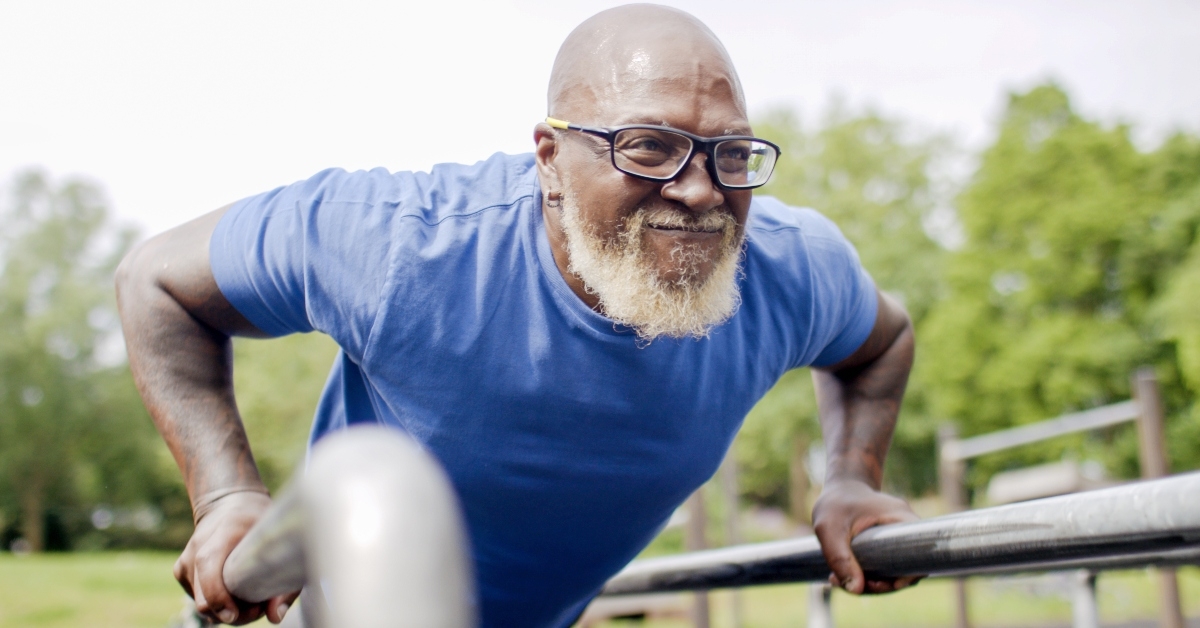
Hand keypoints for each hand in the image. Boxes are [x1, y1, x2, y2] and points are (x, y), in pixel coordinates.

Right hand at [174, 491, 298, 623]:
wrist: (228, 502)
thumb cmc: (260, 521)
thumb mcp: (280, 542)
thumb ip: (283, 581)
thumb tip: (275, 617)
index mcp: (223, 532)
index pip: (209, 566)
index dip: (221, 598)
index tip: (240, 612)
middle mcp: (197, 548)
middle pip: (205, 600)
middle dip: (233, 614)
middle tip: (259, 607)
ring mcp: (185, 560)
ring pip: (202, 604)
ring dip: (227, 610)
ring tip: (251, 598)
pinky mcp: (180, 571)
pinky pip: (200, 599)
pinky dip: (218, 603)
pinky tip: (235, 590)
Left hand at [812, 478, 921, 594]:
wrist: (839, 486)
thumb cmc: (834, 503)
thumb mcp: (829, 529)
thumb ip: (839, 557)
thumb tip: (856, 590)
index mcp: (901, 518)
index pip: (917, 557)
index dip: (904, 578)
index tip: (878, 584)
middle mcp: (905, 528)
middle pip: (905, 568)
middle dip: (880, 584)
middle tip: (851, 585)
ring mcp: (898, 536)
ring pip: (894, 569)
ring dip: (870, 581)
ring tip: (837, 580)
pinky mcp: (889, 543)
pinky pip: (886, 565)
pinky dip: (867, 573)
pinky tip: (840, 575)